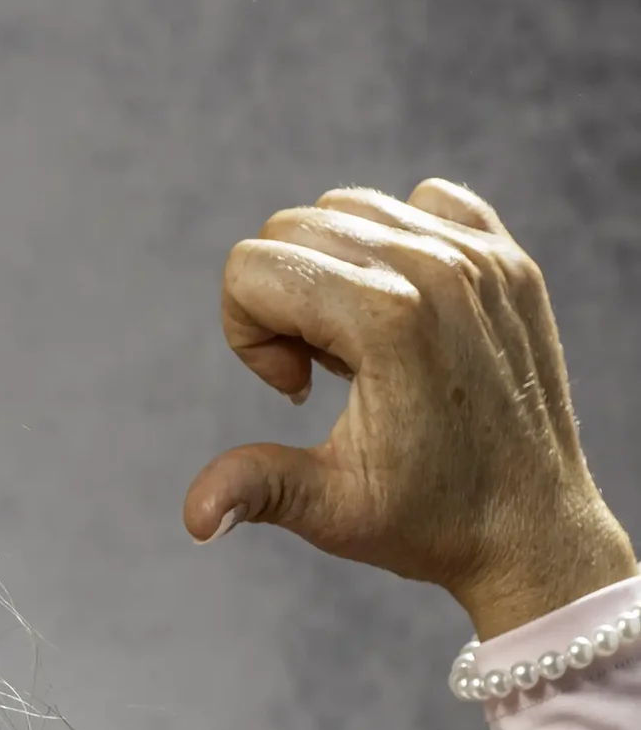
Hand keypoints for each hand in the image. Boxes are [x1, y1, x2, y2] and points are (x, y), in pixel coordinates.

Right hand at [181, 181, 633, 643]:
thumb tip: (195, 516)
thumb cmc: (432, 520)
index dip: (248, 334)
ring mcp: (479, 256)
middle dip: (283, 301)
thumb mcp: (331, 509)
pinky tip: (406, 311)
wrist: (534, 528)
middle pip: (293, 228)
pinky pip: (427, 201)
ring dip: (334, 268)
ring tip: (365, 344)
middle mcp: (434, 267)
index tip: (296, 389)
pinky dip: (400, 241)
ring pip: (350, 207)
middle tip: (325, 372)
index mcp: (385, 318)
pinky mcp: (507, 258)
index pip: (252, 265)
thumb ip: (256, 486)